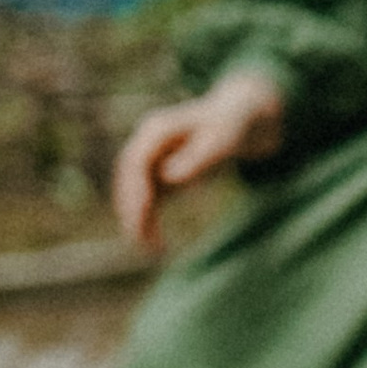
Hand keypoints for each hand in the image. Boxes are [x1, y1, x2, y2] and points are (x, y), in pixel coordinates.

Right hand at [112, 69, 283, 250]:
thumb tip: (170, 177)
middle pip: (128, 178)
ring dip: (137, 219)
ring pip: (134, 192)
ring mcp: (151, 159)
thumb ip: (199, 157)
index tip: (143, 213)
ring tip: (149, 248)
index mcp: (157, 129)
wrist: (238, 119)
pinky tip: (156, 244)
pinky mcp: (159, 174)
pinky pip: (146, 200)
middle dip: (131, 209)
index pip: (135, 161)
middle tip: (139, 239)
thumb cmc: (232, 127)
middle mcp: (148, 143)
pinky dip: (148, 220)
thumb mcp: (222, 140)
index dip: (135, 188)